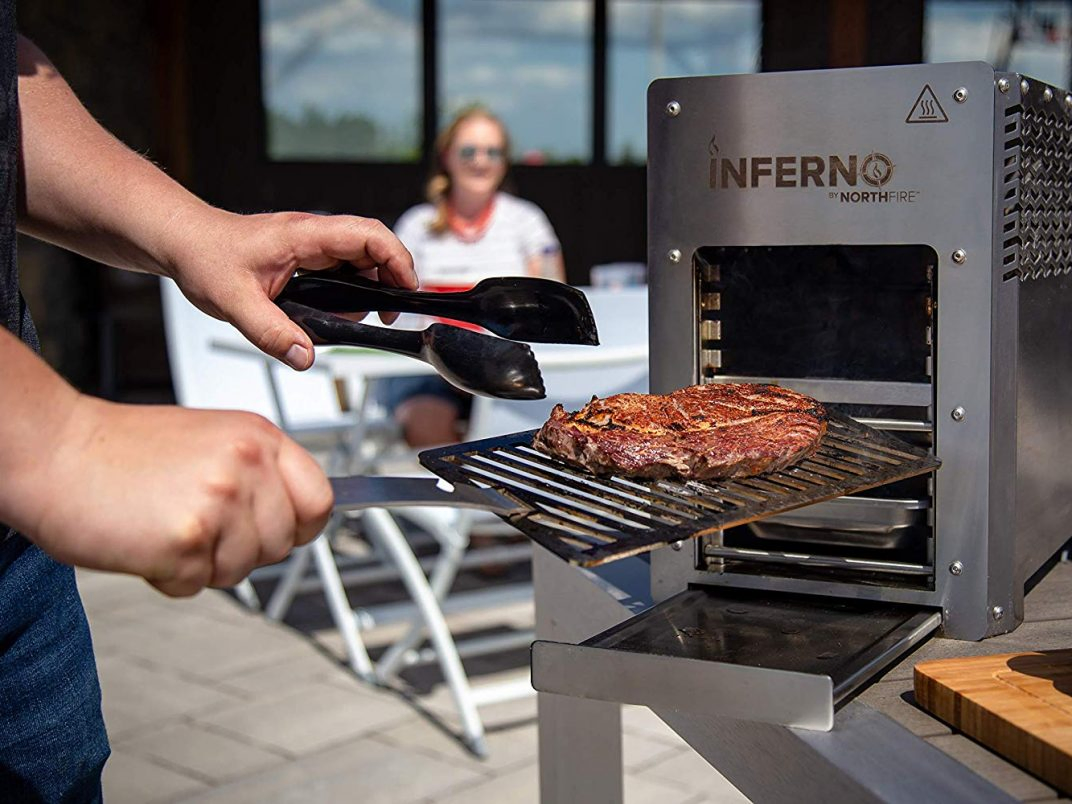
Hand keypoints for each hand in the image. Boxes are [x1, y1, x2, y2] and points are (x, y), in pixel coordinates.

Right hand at [32, 397, 332, 595]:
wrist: (53, 452)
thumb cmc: (121, 452)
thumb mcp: (212, 441)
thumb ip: (260, 473)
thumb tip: (304, 513)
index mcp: (258, 436)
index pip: (321, 499)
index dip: (302, 525)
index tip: (284, 531)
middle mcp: (247, 464)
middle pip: (283, 544)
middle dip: (243, 548)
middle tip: (196, 523)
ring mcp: (220, 501)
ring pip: (243, 569)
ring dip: (204, 563)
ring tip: (165, 525)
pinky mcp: (187, 540)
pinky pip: (197, 585)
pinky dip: (168, 577)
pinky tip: (145, 542)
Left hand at [166, 209, 416, 369]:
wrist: (181, 241)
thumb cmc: (203, 255)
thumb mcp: (233, 301)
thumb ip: (270, 332)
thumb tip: (304, 356)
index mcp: (304, 235)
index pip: (369, 235)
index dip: (397, 260)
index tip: (406, 291)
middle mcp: (313, 236)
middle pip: (374, 247)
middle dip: (389, 280)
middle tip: (384, 315)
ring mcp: (310, 246)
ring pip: (360, 260)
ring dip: (368, 288)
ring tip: (352, 317)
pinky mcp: (305, 257)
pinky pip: (341, 270)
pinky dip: (348, 291)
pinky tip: (333, 312)